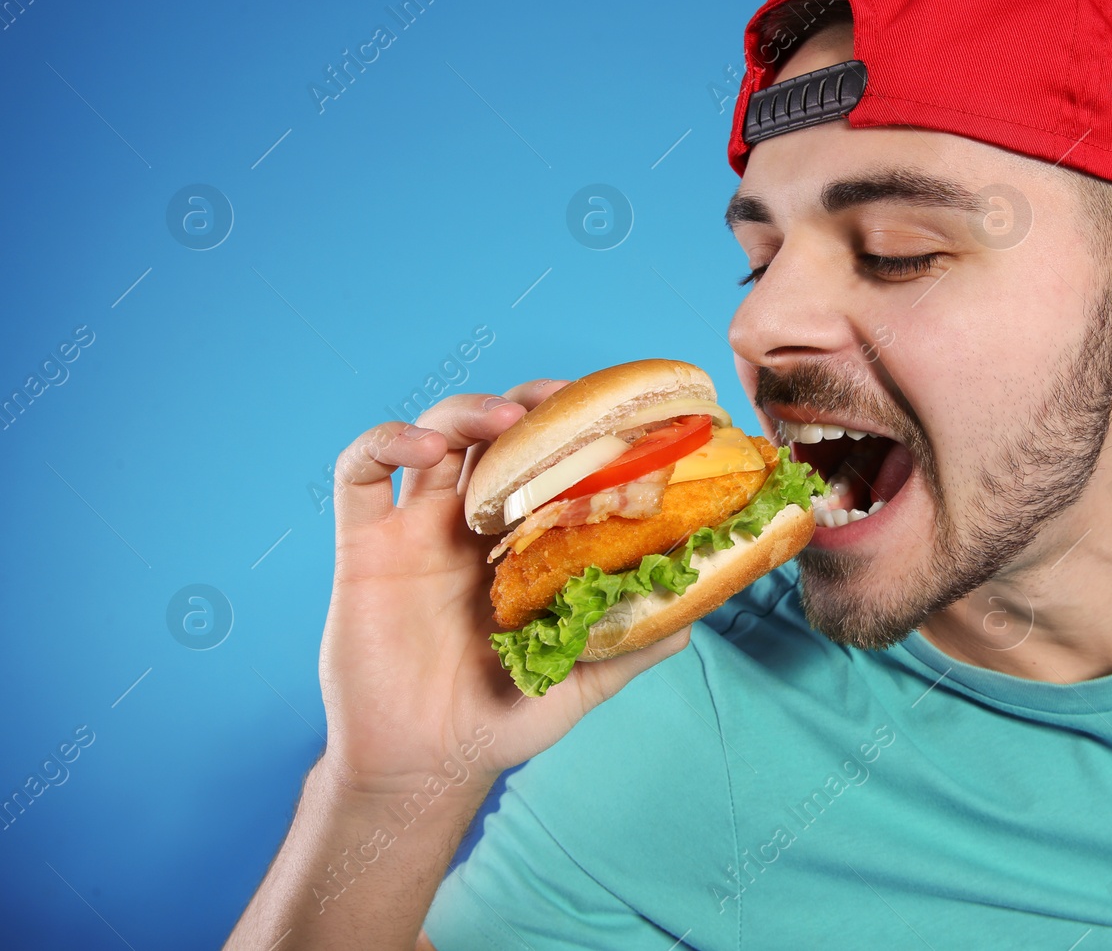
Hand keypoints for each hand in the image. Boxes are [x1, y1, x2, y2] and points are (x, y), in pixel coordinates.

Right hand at [319, 380, 691, 795]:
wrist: (425, 769)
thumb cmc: (500, 721)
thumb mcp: (580, 679)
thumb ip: (631, 645)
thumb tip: (691, 615)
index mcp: (522, 544)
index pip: (549, 462)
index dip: (576, 429)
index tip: (616, 414)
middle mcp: (470, 525)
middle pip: (497, 433)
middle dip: (530, 405)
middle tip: (565, 401)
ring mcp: (415, 529)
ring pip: (436, 436)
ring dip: (469, 410)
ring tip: (506, 420)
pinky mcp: (364, 546)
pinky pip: (358, 474)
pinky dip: (385, 442)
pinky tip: (423, 447)